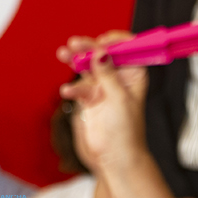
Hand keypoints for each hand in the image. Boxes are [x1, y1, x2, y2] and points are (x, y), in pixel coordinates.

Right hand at [57, 34, 147, 173]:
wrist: (115, 156)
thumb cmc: (126, 130)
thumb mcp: (119, 98)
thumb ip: (107, 75)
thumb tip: (100, 53)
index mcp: (134, 74)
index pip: (127, 49)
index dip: (115, 41)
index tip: (102, 41)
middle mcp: (119, 77)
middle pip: (103, 54)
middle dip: (89, 47)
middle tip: (74, 43)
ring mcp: (103, 87)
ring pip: (88, 67)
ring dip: (75, 60)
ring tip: (62, 54)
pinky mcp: (90, 98)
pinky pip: (79, 87)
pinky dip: (73, 88)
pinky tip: (68, 92)